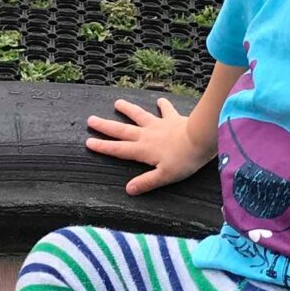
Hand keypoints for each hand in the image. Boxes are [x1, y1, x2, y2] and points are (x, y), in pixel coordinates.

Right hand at [85, 96, 206, 195]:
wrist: (201, 138)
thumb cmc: (184, 160)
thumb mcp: (164, 176)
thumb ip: (146, 182)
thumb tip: (128, 189)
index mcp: (143, 150)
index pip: (118, 149)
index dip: (103, 146)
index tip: (88, 142)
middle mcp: (147, 135)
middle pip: (122, 130)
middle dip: (106, 126)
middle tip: (91, 120)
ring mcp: (159, 124)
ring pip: (139, 115)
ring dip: (128, 110)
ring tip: (117, 103)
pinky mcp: (173, 119)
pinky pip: (166, 110)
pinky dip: (162, 105)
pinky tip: (159, 100)